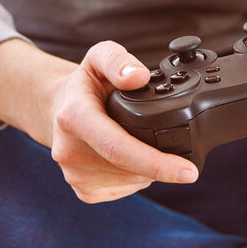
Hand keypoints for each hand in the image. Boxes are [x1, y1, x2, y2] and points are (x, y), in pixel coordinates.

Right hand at [48, 41, 198, 202]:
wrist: (58, 108)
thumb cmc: (86, 83)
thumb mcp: (99, 56)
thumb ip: (118, 61)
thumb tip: (139, 76)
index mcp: (75, 117)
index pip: (119, 148)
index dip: (157, 163)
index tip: (188, 172)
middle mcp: (70, 150)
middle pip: (130, 168)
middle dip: (162, 165)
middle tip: (182, 158)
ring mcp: (74, 174)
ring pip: (131, 181)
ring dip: (149, 170)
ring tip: (146, 143)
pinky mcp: (83, 191)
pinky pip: (124, 190)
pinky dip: (138, 178)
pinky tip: (134, 159)